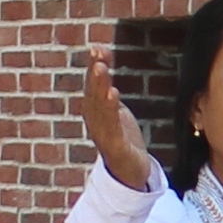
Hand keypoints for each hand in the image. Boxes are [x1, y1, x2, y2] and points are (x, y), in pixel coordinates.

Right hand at [82, 47, 151, 191]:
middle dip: (95, 75)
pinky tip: (113, 95)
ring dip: (100, 87)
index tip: (98, 48)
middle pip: (94, 95)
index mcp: (94, 113)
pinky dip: (112, 110)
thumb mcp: (114, 107)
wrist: (130, 174)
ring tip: (102, 69)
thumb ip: (107, 83)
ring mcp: (104, 136)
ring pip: (101, 108)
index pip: (92, 86)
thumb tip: (102, 54)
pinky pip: (112, 126)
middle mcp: (95, 123)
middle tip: (98, 56)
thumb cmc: (121, 139)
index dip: (94, 67)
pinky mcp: (116, 148)